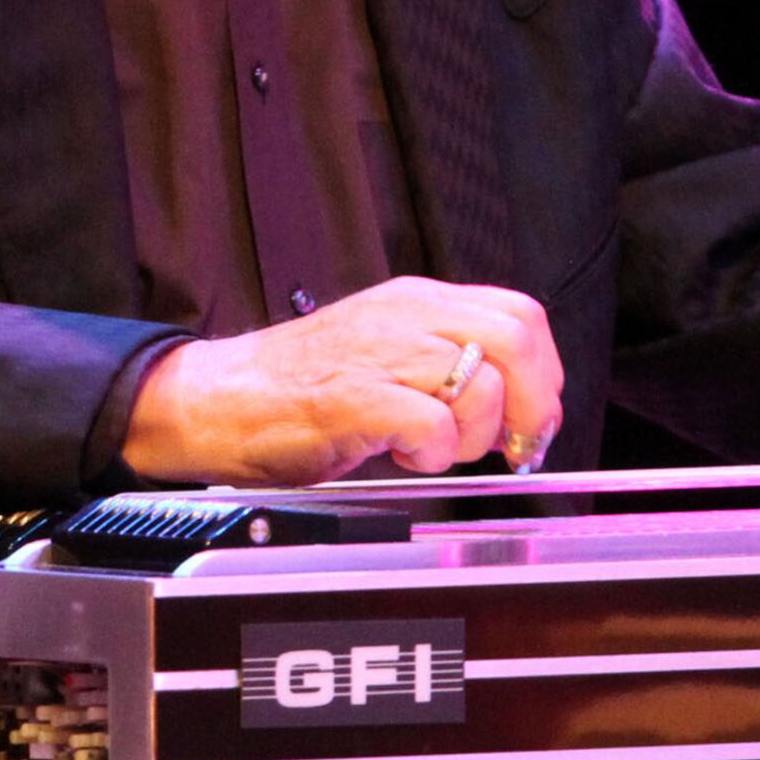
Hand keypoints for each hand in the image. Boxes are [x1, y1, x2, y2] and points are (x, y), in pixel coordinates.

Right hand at [118, 276, 562, 488]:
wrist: (214, 401)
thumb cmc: (294, 390)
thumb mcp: (383, 354)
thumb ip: (442, 364)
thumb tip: (514, 406)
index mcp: (415, 302)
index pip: (521, 314)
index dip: (545, 373)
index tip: (534, 421)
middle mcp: (404, 316)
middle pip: (515, 339)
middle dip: (530, 404)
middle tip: (511, 446)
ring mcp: (378, 353)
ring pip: (480, 382)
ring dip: (474, 435)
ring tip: (433, 449)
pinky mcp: (352, 397)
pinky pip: (432, 424)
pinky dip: (433, 454)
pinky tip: (403, 457)